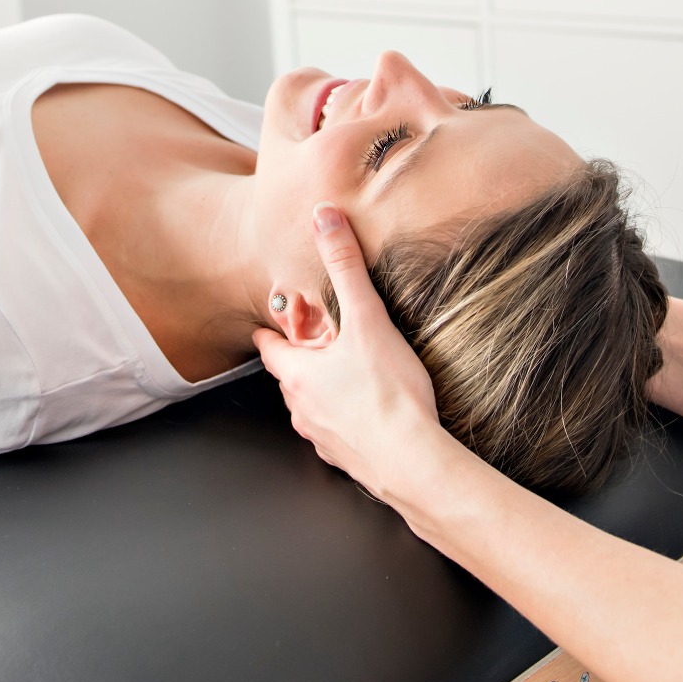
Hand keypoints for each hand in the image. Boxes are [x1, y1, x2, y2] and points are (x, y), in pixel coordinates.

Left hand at [253, 204, 452, 502]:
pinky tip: (370, 409)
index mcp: (297, 374)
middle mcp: (301, 408)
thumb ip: (346, 267)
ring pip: (313, 405)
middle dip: (305, 357)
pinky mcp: (346, 457)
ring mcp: (321, 436)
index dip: (274, 331)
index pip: (270, 347)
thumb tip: (324, 220)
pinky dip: (346, 417)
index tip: (277, 321)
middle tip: (325, 339)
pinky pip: (337, 431)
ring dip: (325, 388)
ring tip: (352, 372)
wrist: (412, 461)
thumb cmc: (389, 394)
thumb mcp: (367, 320)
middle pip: (292, 376)